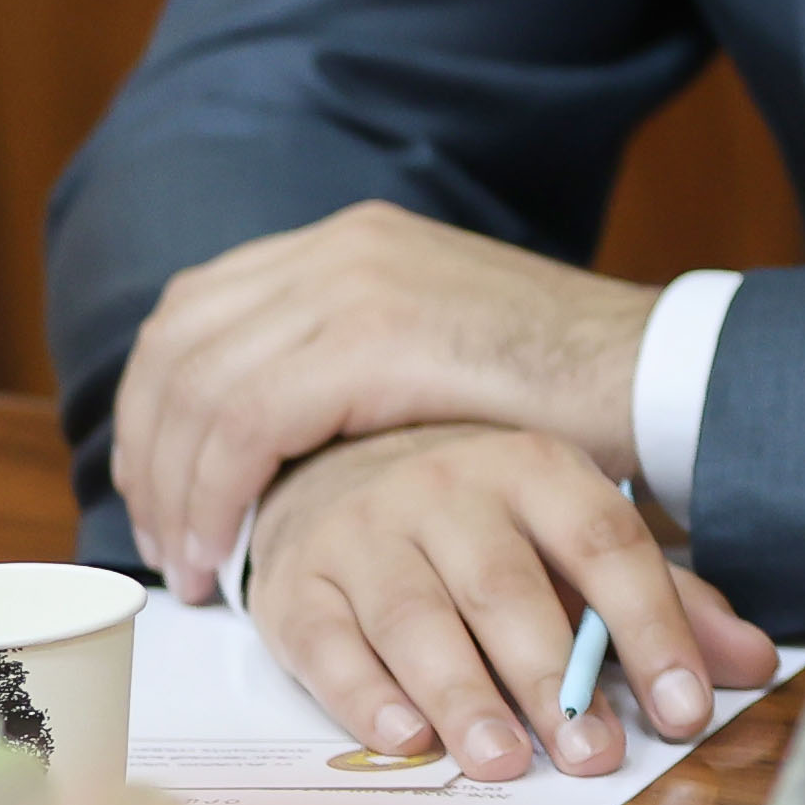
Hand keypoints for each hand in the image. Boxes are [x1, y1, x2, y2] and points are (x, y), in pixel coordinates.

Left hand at [114, 203, 661, 600]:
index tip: (159, 488)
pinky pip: (244, 425)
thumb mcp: (438, 345)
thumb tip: (272, 429)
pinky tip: (227, 554)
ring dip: (174, 489)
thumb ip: (355, 355)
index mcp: (351, 239)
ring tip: (191, 565)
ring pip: (197, 389)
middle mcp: (340, 246)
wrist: (656, 374)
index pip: (195, 309)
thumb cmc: (564, 387)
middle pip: (177, 345)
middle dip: (147, 453)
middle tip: (164, 540)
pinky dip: (216, 497)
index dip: (153, 405)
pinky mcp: (373, 339)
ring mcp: (355, 283)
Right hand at [248, 423, 779, 781]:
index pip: (607, 545)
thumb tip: (754, 664)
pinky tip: (404, 742)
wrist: (331, 468)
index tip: (686, 710)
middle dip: (554, 678)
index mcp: (537, 469)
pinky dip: (365, 697)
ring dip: (463, 697)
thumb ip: (663, 598)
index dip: (652, 628)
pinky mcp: (295, 585)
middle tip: (593, 757)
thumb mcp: (574, 537)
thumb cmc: (481, 521)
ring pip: (416, 619)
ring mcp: (365, 533)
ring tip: (505, 763)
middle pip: (507, 588)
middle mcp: (448, 489)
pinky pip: (328, 644)